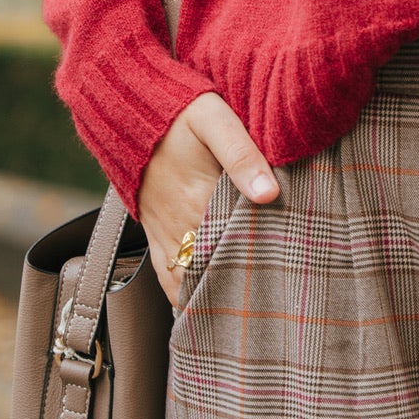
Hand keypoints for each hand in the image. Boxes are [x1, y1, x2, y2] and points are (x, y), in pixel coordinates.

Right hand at [138, 92, 277, 304]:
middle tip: (276, 294)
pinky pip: (167, 277)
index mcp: (200, 202)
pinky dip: (185, 294)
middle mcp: (181, 226)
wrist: (130, 112)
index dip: (264, 259)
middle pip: (218, 267)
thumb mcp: (214, 121)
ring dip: (216, 290)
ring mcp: (166, 234)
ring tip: (245, 307)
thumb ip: (242, 154)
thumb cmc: (178, 113)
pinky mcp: (156, 234)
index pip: (239, 245)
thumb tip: (269, 193)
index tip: (288, 270)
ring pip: (191, 280)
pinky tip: (205, 303)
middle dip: (245, 281)